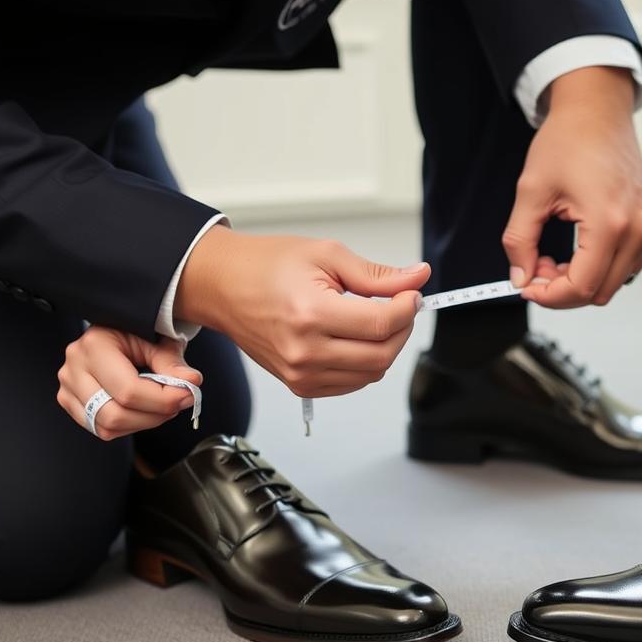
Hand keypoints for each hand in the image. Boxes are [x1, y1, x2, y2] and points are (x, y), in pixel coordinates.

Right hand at [57, 326, 202, 440]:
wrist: (116, 331)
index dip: (162, 399)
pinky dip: (129, 425)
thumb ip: (173, 363)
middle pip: (115, 414)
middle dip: (154, 415)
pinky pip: (101, 428)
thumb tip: (192, 382)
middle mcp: (74, 367)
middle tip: (178, 403)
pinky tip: (144, 410)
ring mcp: (68, 387)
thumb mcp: (158, 340)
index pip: (128, 390)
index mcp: (94, 346)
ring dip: (143, 422)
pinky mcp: (69, 401)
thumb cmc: (137, 333)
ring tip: (162, 406)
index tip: (188, 395)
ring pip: (107, 426)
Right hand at [175, 228, 428, 397]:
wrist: (223, 287)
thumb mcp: (327, 255)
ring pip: (371, 373)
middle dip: (403, 329)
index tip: (412, 293)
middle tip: (401, 304)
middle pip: (382, 355)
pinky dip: (366, 362)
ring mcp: (301, 374)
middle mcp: (305, 352)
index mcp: (311, 314)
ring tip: (376, 318)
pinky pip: (352, 383)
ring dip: (386, 347)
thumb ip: (377, 274)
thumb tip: (418, 278)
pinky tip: (357, 337)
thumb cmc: (267, 266)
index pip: (382, 323)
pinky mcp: (299, 385)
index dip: (407, 307)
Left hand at [503, 66, 641, 307]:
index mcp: (610, 221)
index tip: (527, 286)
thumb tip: (520, 278)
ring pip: (614, 283)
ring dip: (581, 279)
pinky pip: (627, 266)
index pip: (582, 286)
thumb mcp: (531, 191)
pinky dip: (600, 267)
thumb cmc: (568, 140)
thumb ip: (520, 241)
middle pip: (600, 292)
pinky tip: (578, 247)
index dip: (549, 296)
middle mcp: (640, 228)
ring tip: (555, 254)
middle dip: (562, 289)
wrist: (597, 110)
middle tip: (536, 264)